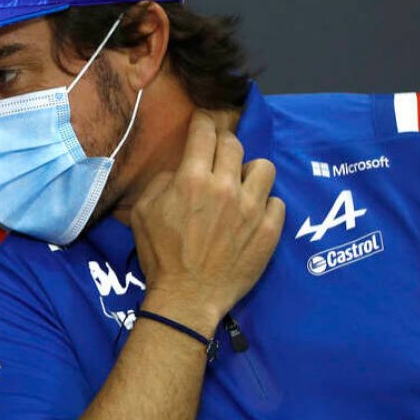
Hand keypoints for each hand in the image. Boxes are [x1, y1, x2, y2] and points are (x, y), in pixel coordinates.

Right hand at [130, 110, 284, 335]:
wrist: (187, 297)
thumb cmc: (160, 255)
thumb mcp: (143, 213)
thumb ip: (162, 183)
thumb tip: (180, 171)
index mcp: (192, 180)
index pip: (204, 133)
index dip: (203, 122)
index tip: (203, 122)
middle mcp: (225, 188)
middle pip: (234, 144)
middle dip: (224, 143)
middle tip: (218, 153)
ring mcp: (252, 209)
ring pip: (263, 167)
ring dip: (249, 171)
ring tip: (240, 184)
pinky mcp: (270, 230)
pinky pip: (277, 201)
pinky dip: (264, 204)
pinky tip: (251, 215)